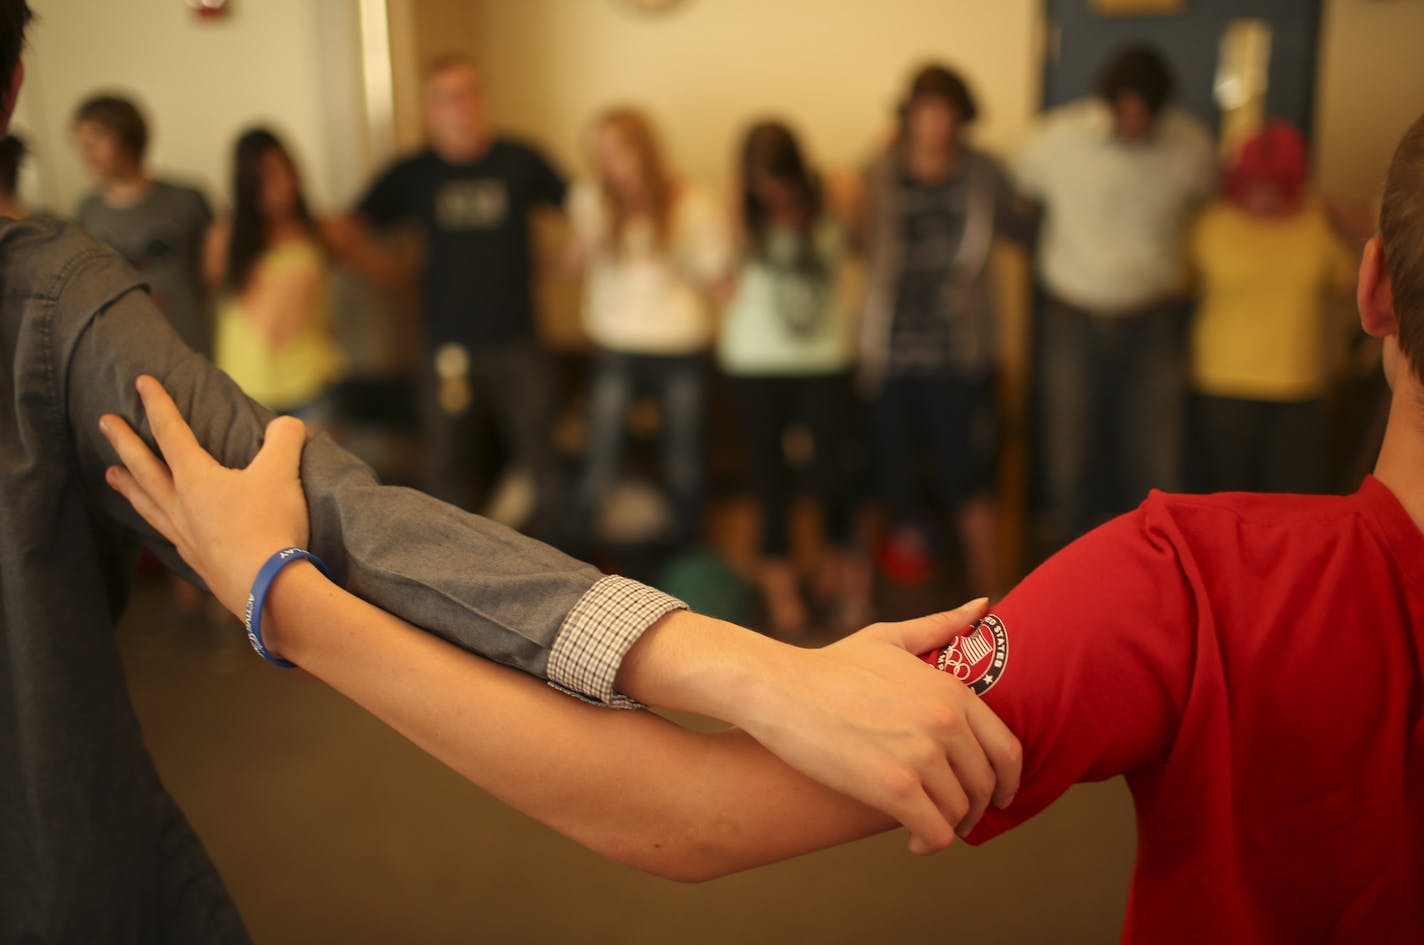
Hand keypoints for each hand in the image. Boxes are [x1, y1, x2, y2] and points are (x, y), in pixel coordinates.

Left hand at [98, 375, 309, 617]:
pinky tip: (160, 525)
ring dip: (128, 486)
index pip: (171, 432)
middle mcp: (180, 505)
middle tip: (104, 423)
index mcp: (196, 478)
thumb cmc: (271, 526)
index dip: (157, 404)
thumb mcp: (283, 473)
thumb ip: (285, 439)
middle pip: (144, 468)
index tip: (141, 382)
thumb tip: (289, 424)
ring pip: (147, 503)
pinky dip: (155, 522)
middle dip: (124, 442)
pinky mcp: (196, 561)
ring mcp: (184, 535)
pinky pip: (165, 533)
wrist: (267, 588)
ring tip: (111, 476)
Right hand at [740, 599, 1020, 854]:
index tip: (997, 796)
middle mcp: (945, 721)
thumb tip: (984, 604)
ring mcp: (922, 755)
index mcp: (953, 690)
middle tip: (958, 818)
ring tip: (929, 828)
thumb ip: (941, 626)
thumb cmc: (830, 665)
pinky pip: (935, 832)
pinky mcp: (894, 788)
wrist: (779, 688)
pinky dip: (931, 843)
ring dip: (950, 827)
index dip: (1007, 781)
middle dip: (977, 809)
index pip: (1006, 750)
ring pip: (960, 812)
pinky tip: (915, 842)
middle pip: (985, 785)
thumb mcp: (890, 638)